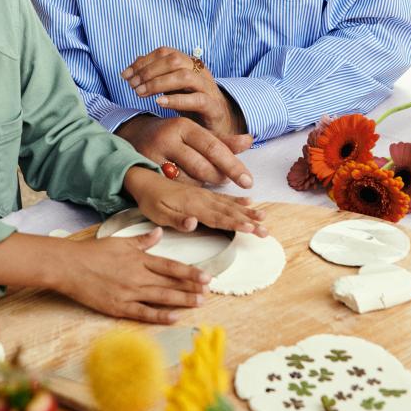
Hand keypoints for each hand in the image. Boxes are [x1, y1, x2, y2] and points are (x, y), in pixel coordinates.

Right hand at [58, 227, 210, 323]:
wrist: (69, 266)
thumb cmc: (93, 252)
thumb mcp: (120, 241)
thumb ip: (142, 240)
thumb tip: (159, 232)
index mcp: (139, 259)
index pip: (171, 266)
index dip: (190, 272)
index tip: (206, 277)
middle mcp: (138, 276)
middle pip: (170, 283)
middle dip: (191, 288)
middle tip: (209, 292)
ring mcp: (129, 293)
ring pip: (162, 298)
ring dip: (182, 300)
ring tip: (199, 303)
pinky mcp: (118, 307)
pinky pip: (143, 313)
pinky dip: (160, 316)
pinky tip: (175, 317)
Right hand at [117, 113, 252, 185]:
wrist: (134, 135)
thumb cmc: (173, 136)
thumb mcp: (195, 133)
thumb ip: (222, 141)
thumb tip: (249, 141)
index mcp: (184, 126)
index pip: (213, 147)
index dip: (232, 165)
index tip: (248, 181)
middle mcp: (168, 138)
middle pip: (201, 166)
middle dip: (218, 177)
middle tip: (226, 180)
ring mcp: (154, 155)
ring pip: (188, 180)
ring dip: (203, 184)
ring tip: (207, 179)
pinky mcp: (146, 171)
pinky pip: (173, 188)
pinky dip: (186, 189)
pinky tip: (190, 185)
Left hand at [122, 47, 246, 135]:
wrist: (220, 126)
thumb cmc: (192, 105)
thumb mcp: (172, 88)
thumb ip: (155, 75)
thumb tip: (133, 64)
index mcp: (190, 64)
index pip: (165, 52)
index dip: (143, 61)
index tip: (125, 75)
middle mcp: (200, 72)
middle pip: (174, 60)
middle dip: (149, 71)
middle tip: (132, 85)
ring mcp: (208, 89)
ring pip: (185, 76)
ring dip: (158, 83)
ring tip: (140, 94)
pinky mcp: (213, 108)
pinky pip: (197, 100)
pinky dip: (176, 100)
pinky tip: (159, 103)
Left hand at [123, 166, 266, 236]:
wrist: (145, 180)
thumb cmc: (150, 201)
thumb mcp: (158, 214)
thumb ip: (177, 220)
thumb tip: (194, 224)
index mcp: (192, 205)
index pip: (217, 217)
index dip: (235, 223)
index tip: (251, 229)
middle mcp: (202, 199)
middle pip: (229, 212)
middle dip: (248, 221)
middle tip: (265, 230)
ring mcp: (204, 195)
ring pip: (230, 205)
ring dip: (247, 212)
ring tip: (263, 218)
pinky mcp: (203, 194)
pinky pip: (224, 198)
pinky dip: (237, 201)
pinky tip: (249, 202)